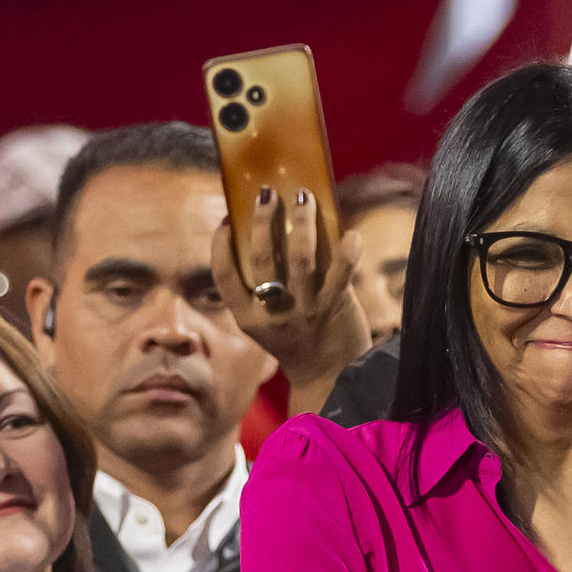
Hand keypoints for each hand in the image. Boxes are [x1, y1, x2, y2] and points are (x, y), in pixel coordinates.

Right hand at [211, 188, 371, 404]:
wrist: (330, 377)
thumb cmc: (296, 340)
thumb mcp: (266, 321)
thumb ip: (260, 288)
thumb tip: (264, 231)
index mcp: (248, 317)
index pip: (224, 277)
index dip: (220, 246)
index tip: (227, 220)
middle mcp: (274, 314)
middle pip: (262, 259)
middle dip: (263, 221)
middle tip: (267, 194)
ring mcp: (305, 310)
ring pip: (300, 258)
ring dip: (302, 222)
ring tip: (304, 196)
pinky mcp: (336, 307)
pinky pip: (340, 273)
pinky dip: (347, 251)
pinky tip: (350, 233)